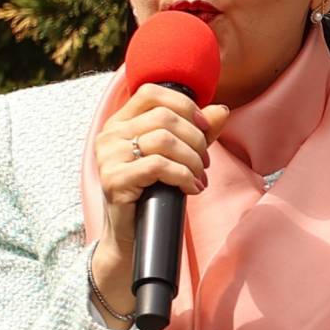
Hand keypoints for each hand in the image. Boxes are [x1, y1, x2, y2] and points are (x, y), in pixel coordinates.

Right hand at [91, 83, 229, 306]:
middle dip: (195, 139)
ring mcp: (108, 157)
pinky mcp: (113, 180)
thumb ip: (197, 131)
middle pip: (163, 117)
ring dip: (192, 159)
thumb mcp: (177, 157)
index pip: (152, 92)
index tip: (204, 127)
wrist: (131, 237)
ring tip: (199, 176)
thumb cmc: (153, 194)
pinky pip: (158, 166)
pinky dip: (183, 175)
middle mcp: (109, 135)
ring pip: (163, 140)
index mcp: (120, 122)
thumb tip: (222, 110)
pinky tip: (191, 188)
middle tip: (205, 162)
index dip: (184, 105)